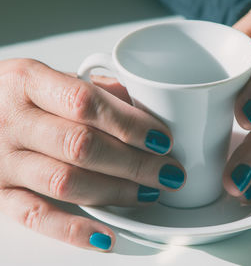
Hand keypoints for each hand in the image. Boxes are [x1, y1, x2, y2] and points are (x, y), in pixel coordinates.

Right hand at [0, 59, 185, 250]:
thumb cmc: (17, 97)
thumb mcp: (48, 79)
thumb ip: (94, 89)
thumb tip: (142, 106)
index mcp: (28, 82)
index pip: (86, 103)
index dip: (130, 124)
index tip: (162, 139)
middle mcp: (13, 121)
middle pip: (82, 146)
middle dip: (135, 163)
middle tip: (169, 172)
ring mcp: (3, 161)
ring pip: (66, 182)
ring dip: (117, 191)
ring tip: (150, 192)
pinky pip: (36, 216)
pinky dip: (73, 230)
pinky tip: (105, 235)